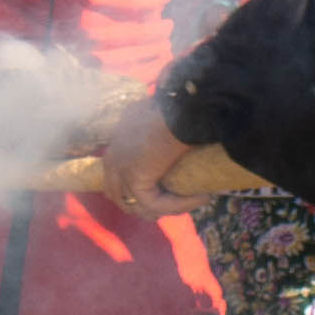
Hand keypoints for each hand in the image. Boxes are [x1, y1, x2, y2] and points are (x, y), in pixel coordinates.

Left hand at [76, 96, 266, 216]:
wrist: (182, 109)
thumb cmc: (176, 106)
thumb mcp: (156, 109)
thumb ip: (153, 118)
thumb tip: (166, 118)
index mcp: (116, 141)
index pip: (112, 175)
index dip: (130, 189)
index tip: (158, 193)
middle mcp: (112, 158)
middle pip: (117, 194)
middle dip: (141, 206)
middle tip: (171, 207)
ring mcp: (122, 170)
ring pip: (137, 204)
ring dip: (165, 209)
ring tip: (191, 202)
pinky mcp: (137, 181)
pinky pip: (157, 204)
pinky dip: (180, 205)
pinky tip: (202, 197)